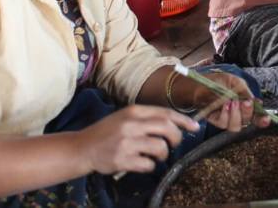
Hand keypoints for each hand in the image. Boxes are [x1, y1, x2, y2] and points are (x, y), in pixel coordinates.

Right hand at [77, 105, 198, 174]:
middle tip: (173, 144)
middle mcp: (131, 124)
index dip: (184, 121)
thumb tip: (176, 124)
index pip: (166, 113)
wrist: (82, 148)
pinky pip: (148, 164)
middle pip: (167, 128)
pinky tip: (142, 163)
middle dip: (176, 138)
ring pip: (160, 147)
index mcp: (134, 111)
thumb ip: (148, 118)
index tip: (195, 127)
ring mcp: (126, 142)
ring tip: (155, 156)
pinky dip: (149, 166)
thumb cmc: (108, 132)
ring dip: (163, 154)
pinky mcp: (121, 159)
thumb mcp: (126, 117)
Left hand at [191, 72, 269, 131]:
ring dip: (235, 114)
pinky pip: (223, 124)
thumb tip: (253, 101)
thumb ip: (244, 91)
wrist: (198, 84)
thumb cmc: (218, 81)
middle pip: (248, 121)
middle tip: (245, 102)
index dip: (262, 119)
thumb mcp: (234, 81)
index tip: (267, 119)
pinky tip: (223, 105)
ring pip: (237, 126)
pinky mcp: (216, 122)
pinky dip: (225, 115)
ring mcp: (227, 119)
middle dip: (248, 112)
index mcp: (245, 104)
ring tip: (230, 102)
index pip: (257, 116)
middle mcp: (238, 114)